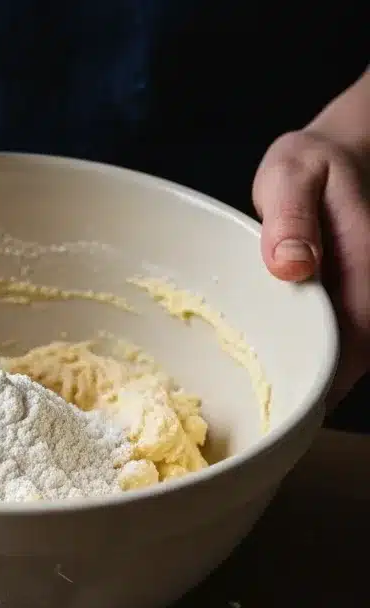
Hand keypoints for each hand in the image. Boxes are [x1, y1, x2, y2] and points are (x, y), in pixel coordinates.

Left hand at [253, 130, 369, 402]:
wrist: (336, 155)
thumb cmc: (310, 165)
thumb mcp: (293, 174)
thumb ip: (290, 217)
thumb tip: (291, 266)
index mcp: (364, 264)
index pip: (355, 337)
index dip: (327, 380)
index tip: (295, 412)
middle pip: (355, 357)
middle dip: (318, 392)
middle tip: (274, 425)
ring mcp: (366, 297)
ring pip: (351, 355)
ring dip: (316, 381)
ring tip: (275, 411)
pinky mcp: (355, 301)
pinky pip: (341, 342)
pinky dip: (314, 361)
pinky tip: (283, 375)